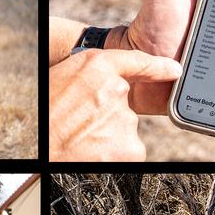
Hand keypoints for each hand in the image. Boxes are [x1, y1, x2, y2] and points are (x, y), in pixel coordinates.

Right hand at [49, 48, 182, 161]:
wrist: (38, 148)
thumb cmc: (44, 114)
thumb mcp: (62, 78)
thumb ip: (93, 77)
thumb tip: (116, 83)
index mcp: (95, 66)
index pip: (136, 61)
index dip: (159, 66)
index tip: (175, 70)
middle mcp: (115, 88)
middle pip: (124, 104)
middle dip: (108, 115)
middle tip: (82, 124)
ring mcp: (125, 117)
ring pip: (126, 128)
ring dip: (110, 135)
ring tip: (83, 138)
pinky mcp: (131, 146)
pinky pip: (130, 149)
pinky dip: (116, 153)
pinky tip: (95, 151)